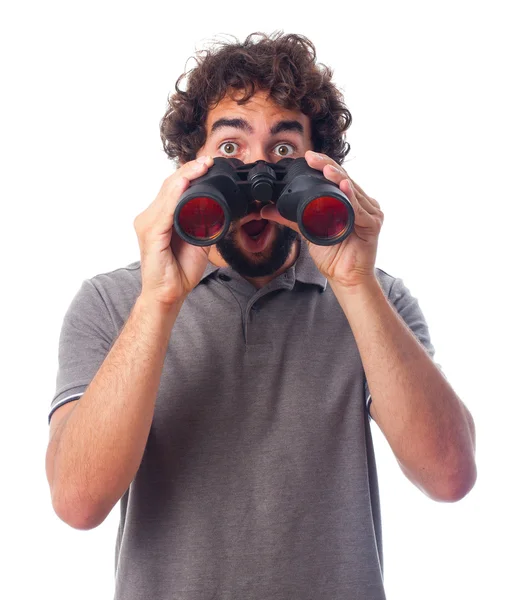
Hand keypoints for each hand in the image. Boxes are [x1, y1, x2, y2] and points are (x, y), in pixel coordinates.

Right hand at [133, 155, 213, 307]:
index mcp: (159, 217)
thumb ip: (204, 223)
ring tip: (201, 166)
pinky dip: (176, 195)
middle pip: (169, 186)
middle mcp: (149, 217)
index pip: (174, 188)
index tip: (207, 164)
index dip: (190, 174)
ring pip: (167, 193)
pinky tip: (185, 184)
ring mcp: (147, 224)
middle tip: (208, 160)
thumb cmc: (180, 270)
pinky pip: (164, 210)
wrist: (169, 294)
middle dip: (189, 170)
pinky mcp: (151, 234)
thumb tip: (219, 209)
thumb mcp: (199, 241)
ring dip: (185, 177)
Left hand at [260, 150, 383, 288]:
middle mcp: (361, 203)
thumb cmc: (333, 255)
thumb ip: (290, 218)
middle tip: (312, 157)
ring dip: (338, 178)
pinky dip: (351, 199)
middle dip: (327, 166)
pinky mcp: (372, 224)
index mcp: (349, 201)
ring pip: (352, 190)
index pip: (335, 177)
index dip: (322, 165)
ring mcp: (369, 212)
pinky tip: (344, 188)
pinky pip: (359, 209)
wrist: (344, 277)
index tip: (307, 157)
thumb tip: (266, 210)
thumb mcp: (307, 231)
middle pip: (344, 178)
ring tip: (326, 170)